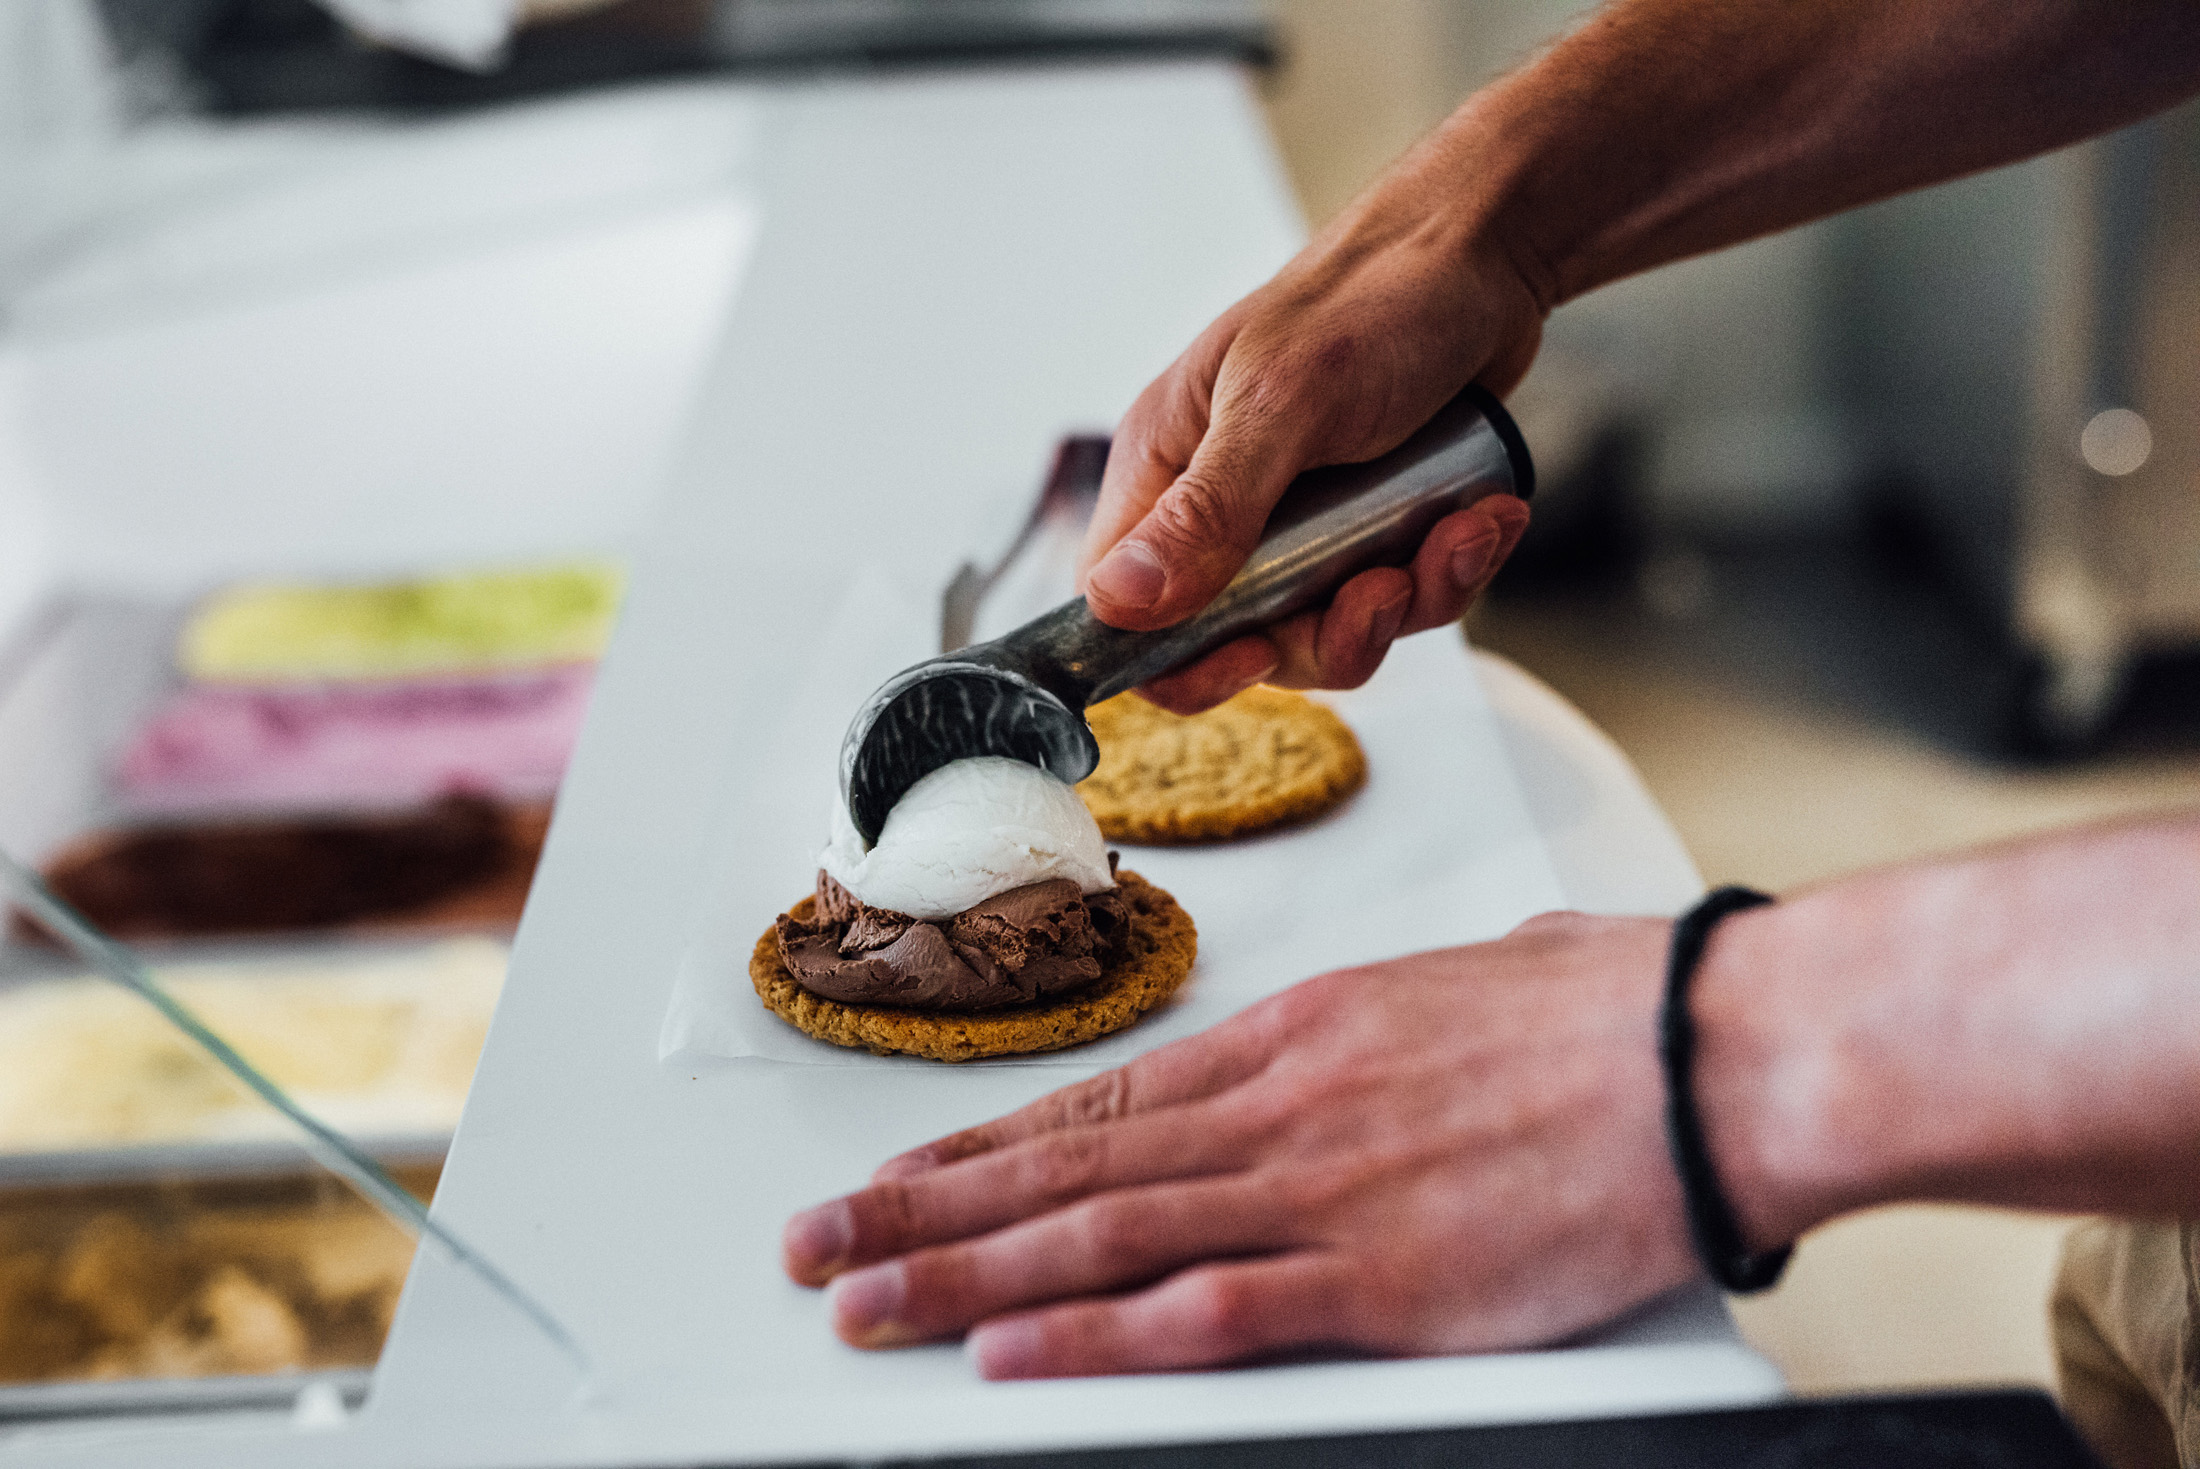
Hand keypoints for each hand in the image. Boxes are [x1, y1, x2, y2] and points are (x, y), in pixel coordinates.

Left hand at [781, 913, 1704, 1377]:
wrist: (1717, 1047)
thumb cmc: (1613, 1010)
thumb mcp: (1468, 983)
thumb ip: (1390, 1031)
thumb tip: (1380, 1039)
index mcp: (1296, 1036)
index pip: (1104, 1102)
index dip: (989, 1145)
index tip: (908, 1170)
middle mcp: (1275, 1107)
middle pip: (1065, 1166)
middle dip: (927, 1208)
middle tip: (818, 1241)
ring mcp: (1314, 1189)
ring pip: (1097, 1235)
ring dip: (964, 1274)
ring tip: (860, 1300)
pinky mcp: (1375, 1276)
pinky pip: (1200, 1312)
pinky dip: (1091, 1336)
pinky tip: (1006, 1353)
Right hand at [1078, 138, 1542, 713]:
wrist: (1488, 254)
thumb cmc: (1372, 300)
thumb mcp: (1283, 405)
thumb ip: (1206, 510)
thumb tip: (1118, 602)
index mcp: (1166, 466)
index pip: (1123, 607)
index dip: (1176, 659)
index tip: (1251, 656)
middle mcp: (1222, 503)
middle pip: (1240, 640)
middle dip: (1327, 633)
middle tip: (1381, 585)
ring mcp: (1299, 521)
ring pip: (1330, 629)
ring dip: (1406, 601)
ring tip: (1457, 533)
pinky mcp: (1368, 525)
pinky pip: (1398, 598)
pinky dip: (1449, 572)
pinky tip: (1482, 518)